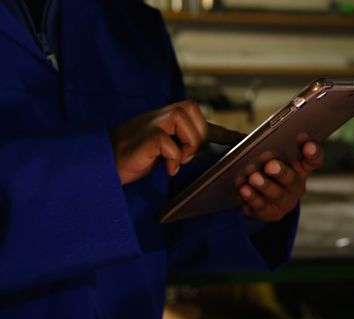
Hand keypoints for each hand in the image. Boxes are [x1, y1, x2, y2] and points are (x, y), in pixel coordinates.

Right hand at [110, 100, 244, 184]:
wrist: (104, 163)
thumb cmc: (134, 156)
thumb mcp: (164, 148)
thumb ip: (182, 144)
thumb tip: (205, 150)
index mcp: (169, 117)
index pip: (201, 119)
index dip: (225, 131)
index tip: (245, 140)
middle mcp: (161, 115)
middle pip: (194, 112)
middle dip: (197, 137)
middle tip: (187, 156)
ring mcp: (152, 124)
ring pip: (185, 122)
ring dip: (187, 144)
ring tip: (177, 160)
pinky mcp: (146, 138)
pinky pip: (169, 143)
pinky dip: (172, 158)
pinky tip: (165, 168)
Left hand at [238, 141, 323, 222]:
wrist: (258, 194)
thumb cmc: (266, 167)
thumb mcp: (271, 155)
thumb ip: (270, 144)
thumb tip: (257, 138)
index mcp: (301, 167)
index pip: (314, 159)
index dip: (313, 152)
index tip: (306, 142)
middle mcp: (296, 186)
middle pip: (292, 180)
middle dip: (281, 172)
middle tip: (270, 165)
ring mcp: (284, 202)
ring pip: (276, 195)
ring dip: (265, 186)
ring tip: (253, 178)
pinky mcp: (270, 213)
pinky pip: (260, 207)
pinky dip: (251, 198)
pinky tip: (244, 189)